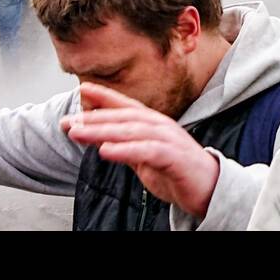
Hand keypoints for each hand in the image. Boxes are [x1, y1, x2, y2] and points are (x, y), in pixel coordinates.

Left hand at [62, 83, 219, 219]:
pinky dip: (125, 150)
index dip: (105, 96)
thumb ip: (123, 145)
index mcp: (154, 124)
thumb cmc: (177, 172)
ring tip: (79, 133)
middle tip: (69, 122)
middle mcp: (161, 126)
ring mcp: (169, 140)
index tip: (82, 89)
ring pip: (132, 131)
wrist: (210, 189)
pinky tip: (106, 151)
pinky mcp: (175, 158)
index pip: (126, 106)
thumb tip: (96, 136)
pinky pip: (147, 151)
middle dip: (94, 118)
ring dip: (102, 131)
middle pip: (124, 117)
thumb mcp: (143, 157)